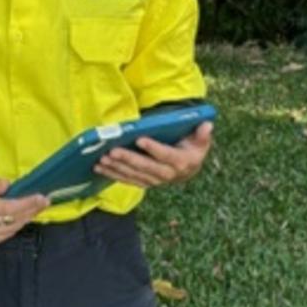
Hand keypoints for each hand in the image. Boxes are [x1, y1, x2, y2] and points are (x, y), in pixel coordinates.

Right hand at [0, 172, 48, 249]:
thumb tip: (8, 187)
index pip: (8, 208)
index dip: (27, 204)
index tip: (41, 197)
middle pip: (12, 219)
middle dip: (31, 211)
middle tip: (44, 202)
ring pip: (11, 229)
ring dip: (26, 219)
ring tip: (37, 208)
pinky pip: (5, 235)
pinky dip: (16, 226)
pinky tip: (23, 218)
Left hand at [93, 121, 213, 189]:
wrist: (189, 169)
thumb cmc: (192, 149)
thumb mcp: (200, 140)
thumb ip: (202, 134)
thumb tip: (207, 125)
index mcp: (181, 163)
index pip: (166, 156)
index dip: (154, 148)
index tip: (140, 139)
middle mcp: (167, 175)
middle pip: (145, 167)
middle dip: (128, 159)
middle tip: (113, 151)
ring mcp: (154, 181)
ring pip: (134, 175)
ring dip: (117, 168)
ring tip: (102, 159)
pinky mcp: (144, 182)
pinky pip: (127, 180)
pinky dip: (113, 175)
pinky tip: (100, 168)